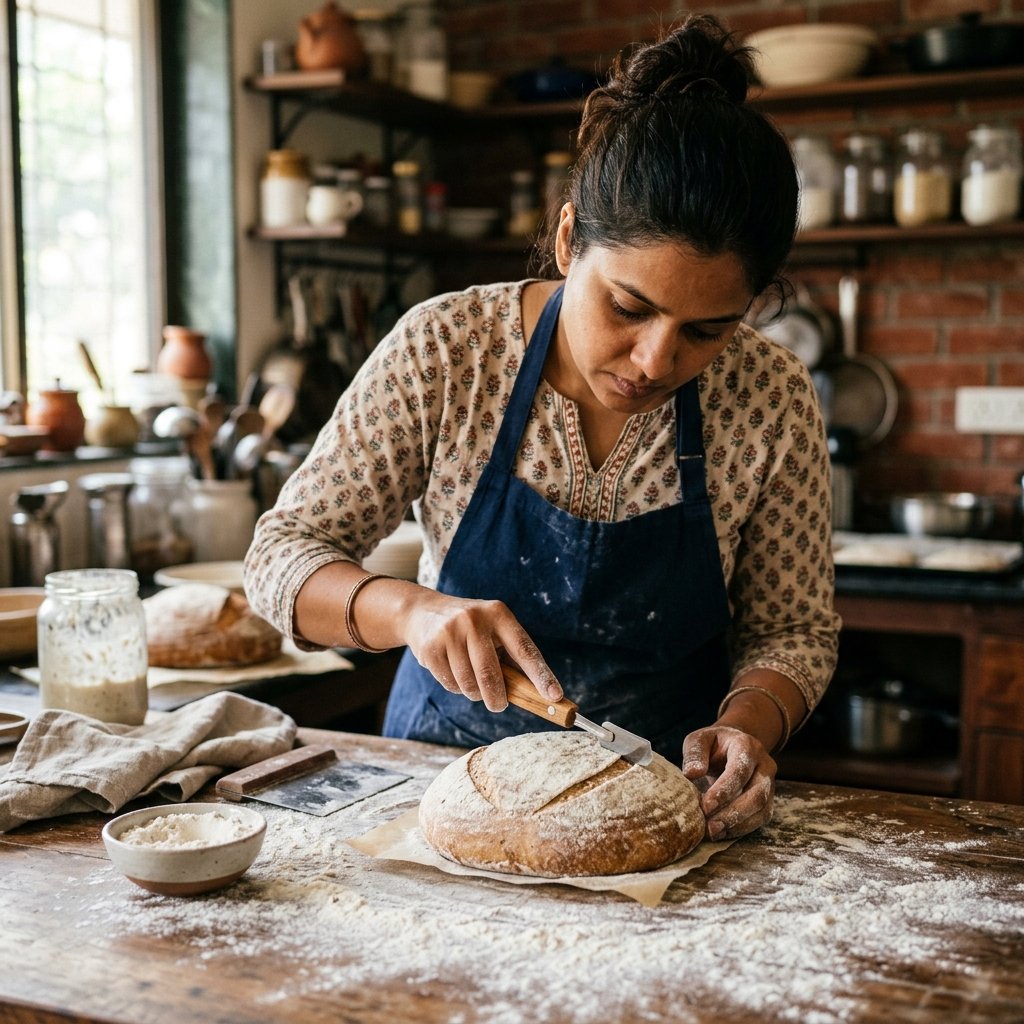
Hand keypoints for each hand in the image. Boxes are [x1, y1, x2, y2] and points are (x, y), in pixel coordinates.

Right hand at [402, 590, 561, 711]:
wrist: (421, 611)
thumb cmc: (469, 629)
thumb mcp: (492, 631)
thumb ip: (510, 658)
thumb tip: (536, 696)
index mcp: (498, 614)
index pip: (525, 649)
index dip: (541, 675)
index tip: (555, 696)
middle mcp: (475, 619)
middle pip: (492, 674)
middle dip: (498, 698)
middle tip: (499, 705)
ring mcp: (450, 632)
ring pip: (469, 684)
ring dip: (474, 693)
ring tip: (471, 680)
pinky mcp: (430, 647)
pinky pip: (450, 684)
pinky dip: (455, 687)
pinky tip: (452, 671)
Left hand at [681, 726, 775, 840]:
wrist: (733, 744)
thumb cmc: (713, 744)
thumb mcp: (700, 740)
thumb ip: (694, 753)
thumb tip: (692, 774)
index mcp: (747, 746)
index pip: (739, 771)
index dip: (724, 791)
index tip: (705, 806)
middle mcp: (764, 765)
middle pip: (757, 794)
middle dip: (733, 814)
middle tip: (710, 827)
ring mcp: (770, 784)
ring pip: (762, 809)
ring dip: (738, 825)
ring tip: (713, 832)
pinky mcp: (768, 799)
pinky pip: (760, 818)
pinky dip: (741, 829)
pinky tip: (721, 833)